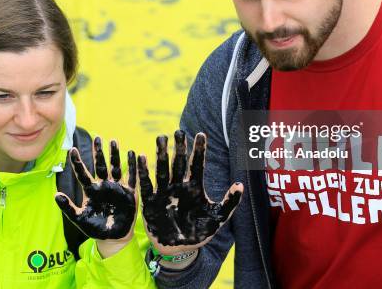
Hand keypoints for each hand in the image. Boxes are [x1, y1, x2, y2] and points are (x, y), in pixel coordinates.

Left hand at [55, 138, 137, 254]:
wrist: (112, 238)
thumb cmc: (95, 228)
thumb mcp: (79, 218)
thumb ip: (68, 207)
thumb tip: (56, 195)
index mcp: (91, 190)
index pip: (83, 173)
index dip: (77, 162)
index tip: (72, 149)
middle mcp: (104, 185)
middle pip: (101, 165)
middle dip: (99, 152)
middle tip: (97, 138)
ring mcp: (117, 187)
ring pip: (116, 167)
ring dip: (115, 154)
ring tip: (114, 141)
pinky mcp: (129, 193)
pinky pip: (132, 177)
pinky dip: (134, 166)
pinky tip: (135, 154)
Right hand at [138, 130, 242, 255]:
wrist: (179, 250)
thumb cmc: (199, 233)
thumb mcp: (218, 218)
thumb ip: (230, 203)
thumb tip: (240, 184)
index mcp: (195, 187)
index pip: (197, 164)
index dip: (199, 150)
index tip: (201, 134)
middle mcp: (179, 186)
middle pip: (179, 162)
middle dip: (179, 147)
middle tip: (178, 131)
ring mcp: (164, 192)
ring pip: (162, 169)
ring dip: (161, 154)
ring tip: (161, 138)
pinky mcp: (151, 202)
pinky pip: (146, 184)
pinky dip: (144, 172)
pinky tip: (141, 157)